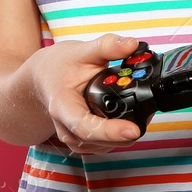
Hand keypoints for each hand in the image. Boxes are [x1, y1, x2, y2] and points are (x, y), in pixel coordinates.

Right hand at [28, 33, 144, 154]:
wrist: (44, 77)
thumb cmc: (58, 66)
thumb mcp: (82, 51)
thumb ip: (107, 46)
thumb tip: (131, 44)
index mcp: (62, 106)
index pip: (85, 126)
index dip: (109, 131)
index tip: (132, 130)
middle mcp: (66, 127)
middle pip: (98, 141)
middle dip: (124, 132)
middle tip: (147, 114)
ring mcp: (73, 137)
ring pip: (103, 146)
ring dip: (123, 135)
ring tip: (140, 113)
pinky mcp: (82, 140)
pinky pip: (103, 145)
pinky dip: (117, 135)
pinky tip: (127, 120)